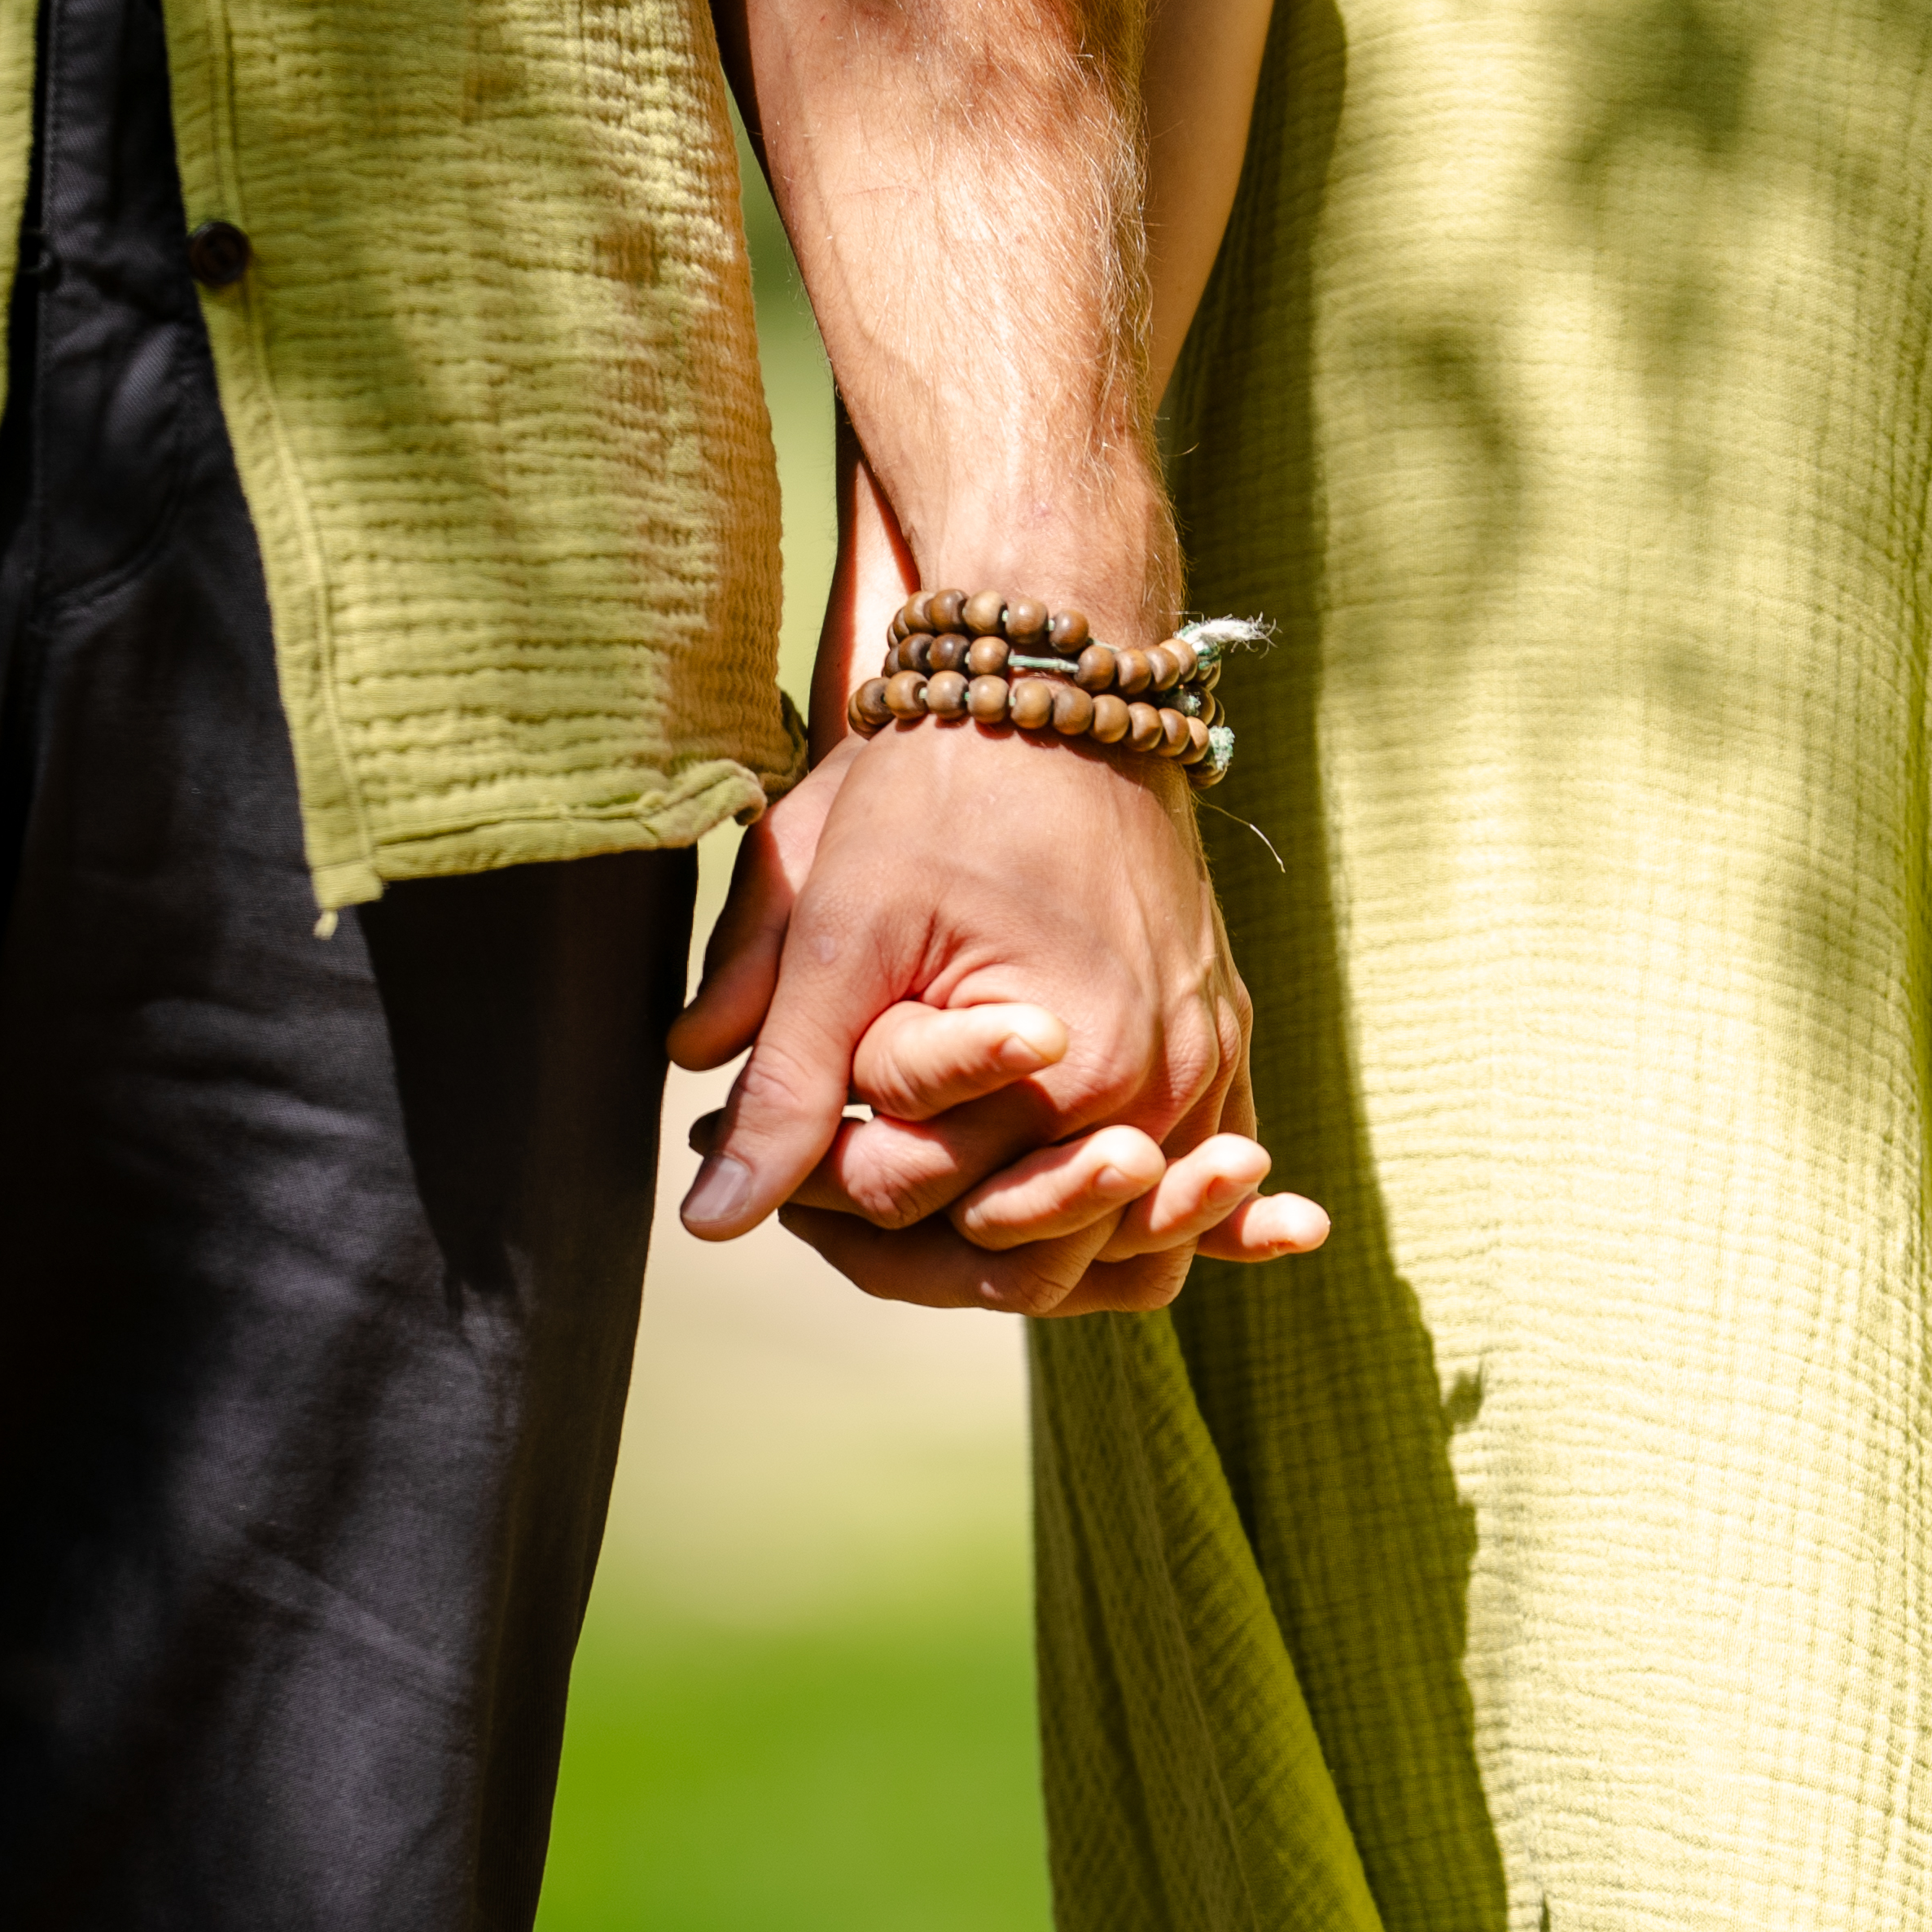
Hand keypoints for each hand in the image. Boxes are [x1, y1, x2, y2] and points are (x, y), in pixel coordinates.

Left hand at [669, 711, 1321, 1315]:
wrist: (1057, 681)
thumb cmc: (937, 792)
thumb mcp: (839, 935)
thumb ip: (783, 1088)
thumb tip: (707, 1225)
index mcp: (1066, 1074)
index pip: (911, 1203)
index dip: (809, 1190)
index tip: (746, 1148)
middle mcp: (1158, 1091)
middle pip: (1020, 1250)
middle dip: (905, 1236)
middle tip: (807, 1183)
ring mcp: (1207, 1069)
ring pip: (1116, 1242)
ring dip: (1016, 1242)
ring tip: (905, 1203)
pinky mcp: (1224, 1041)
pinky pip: (1189, 1177)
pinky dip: (1135, 1212)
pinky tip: (1064, 1211)